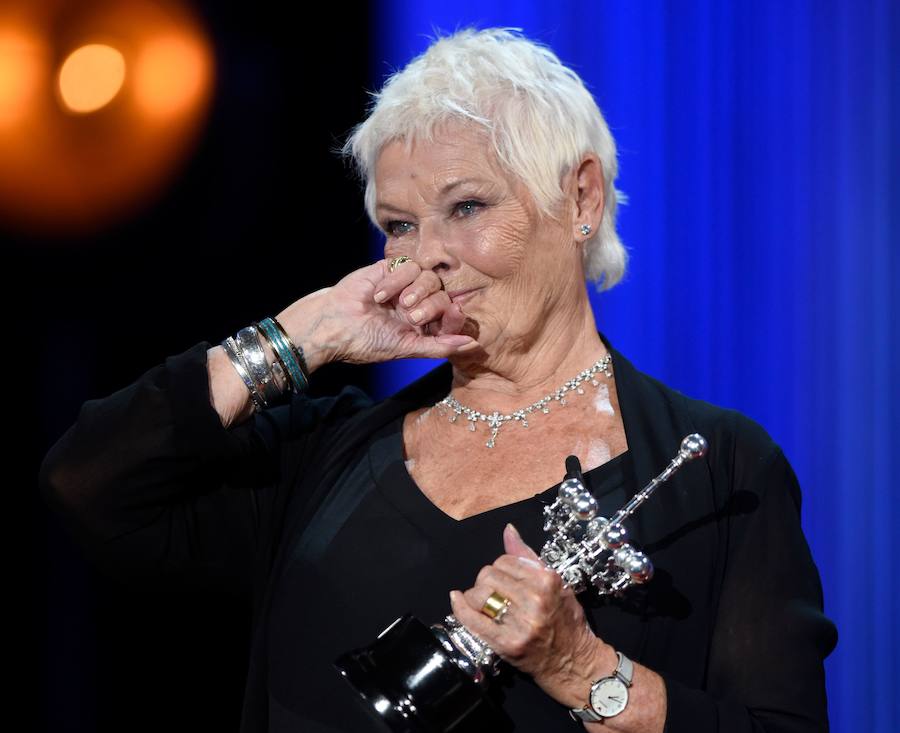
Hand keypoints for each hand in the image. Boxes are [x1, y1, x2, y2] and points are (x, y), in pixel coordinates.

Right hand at [274, 257, 480, 367]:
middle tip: (411, 316)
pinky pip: (409, 264)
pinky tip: (380, 294)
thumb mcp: (405, 348)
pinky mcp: (389, 268)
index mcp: (423, 324)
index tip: (455, 314)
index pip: (451, 314)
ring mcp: (403, 285)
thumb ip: (439, 346)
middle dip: (432, 306)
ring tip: (398, 305)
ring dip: (417, 291)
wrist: (334, 326)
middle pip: (444, 294)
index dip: (455, 315)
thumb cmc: (366, 342)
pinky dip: (397, 280)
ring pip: (430, 277)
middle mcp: (416, 302)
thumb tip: (471, 344)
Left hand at [449, 523, 611, 706]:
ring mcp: (520, 623)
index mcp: (547, 581)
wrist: (573, 662)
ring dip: (476, 597)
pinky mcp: (507, 644)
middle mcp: (535, 600)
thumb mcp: (557, 584)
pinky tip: (457, 600)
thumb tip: (508, 530)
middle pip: (488, 576)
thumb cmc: (566, 620)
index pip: (505, 561)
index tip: (505, 579)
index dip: (501, 568)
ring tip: (486, 604)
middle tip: (495, 593)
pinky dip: (460, 608)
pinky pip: (473, 620)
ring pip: (479, 595)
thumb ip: (528, 557)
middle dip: (486, 581)